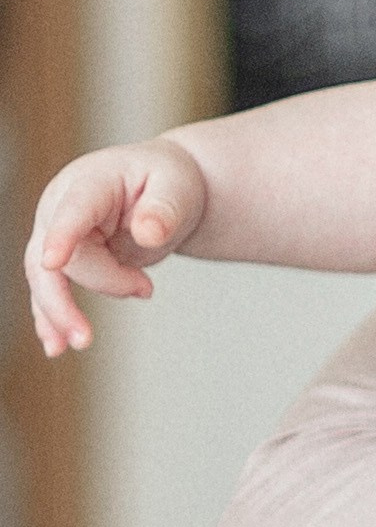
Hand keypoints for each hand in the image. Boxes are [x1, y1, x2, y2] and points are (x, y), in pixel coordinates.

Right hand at [24, 139, 209, 355]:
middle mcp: (60, 207)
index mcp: (89, 182)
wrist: (163, 189)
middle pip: (61, 257)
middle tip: (99, 327)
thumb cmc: (168, 181)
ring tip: (83, 342)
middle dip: (70, 296)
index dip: (62, 236)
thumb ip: (165, 208)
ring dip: (61, 314)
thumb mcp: (177, 186)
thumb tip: (149, 233)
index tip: (53, 261)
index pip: (72, 211)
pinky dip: (53, 318)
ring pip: (47, 280)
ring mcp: (55, 234)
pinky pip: (51, 291)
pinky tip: (57, 345)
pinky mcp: (64, 260)